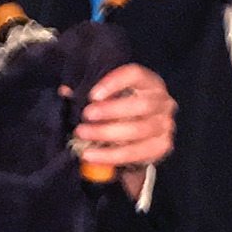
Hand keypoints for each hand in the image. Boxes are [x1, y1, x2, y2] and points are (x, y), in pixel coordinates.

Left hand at [71, 62, 175, 194]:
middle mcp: (164, 101)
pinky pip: (137, 153)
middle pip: (141, 105)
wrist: (141, 134)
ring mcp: (166, 125)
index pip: (135, 75)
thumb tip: (66, 90)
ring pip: (138, 131)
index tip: (92, 95)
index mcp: (150, 82)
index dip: (114, 82)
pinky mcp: (163, 146)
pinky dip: (112, 157)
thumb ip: (91, 93)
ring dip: (107, 135)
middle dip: (110, 111)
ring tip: (83, 137)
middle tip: (85, 117)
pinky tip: (93, 156)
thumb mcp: (110, 96)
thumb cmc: (122, 108)